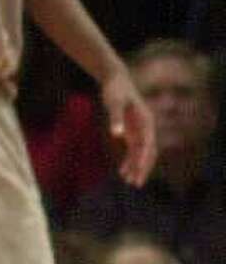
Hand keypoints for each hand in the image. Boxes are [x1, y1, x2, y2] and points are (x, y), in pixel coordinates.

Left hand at [100, 66, 155, 186]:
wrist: (116, 80)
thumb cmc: (116, 90)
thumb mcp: (114, 102)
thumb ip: (116, 118)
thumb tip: (116, 134)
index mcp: (146, 121)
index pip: (147, 145)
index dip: (143, 159)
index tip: (138, 172)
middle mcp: (146, 127)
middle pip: (148, 152)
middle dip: (142, 168)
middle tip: (136, 183)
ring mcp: (140, 130)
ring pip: (141, 153)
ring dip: (136, 167)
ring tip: (128, 181)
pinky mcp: (132, 131)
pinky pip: (133, 150)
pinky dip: (129, 160)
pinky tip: (123, 171)